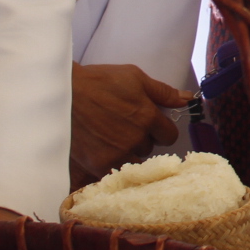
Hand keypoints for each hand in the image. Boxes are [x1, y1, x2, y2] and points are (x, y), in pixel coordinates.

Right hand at [70, 63, 193, 186]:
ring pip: (134, 161)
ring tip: (112, 138)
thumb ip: (164, 92)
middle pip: (150, 148)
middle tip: (125, 127)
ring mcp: (116, 153)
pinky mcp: (97, 164)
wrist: (62, 93)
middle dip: (142, 139)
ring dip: (128, 153)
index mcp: (148, 117)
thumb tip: (188, 99)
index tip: (151, 124)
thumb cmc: (99, 82)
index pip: (170, 136)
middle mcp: (135, 139)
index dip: (162, 130)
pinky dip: (112, 164)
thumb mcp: (135, 78)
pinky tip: (102, 151)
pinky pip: (115, 171)